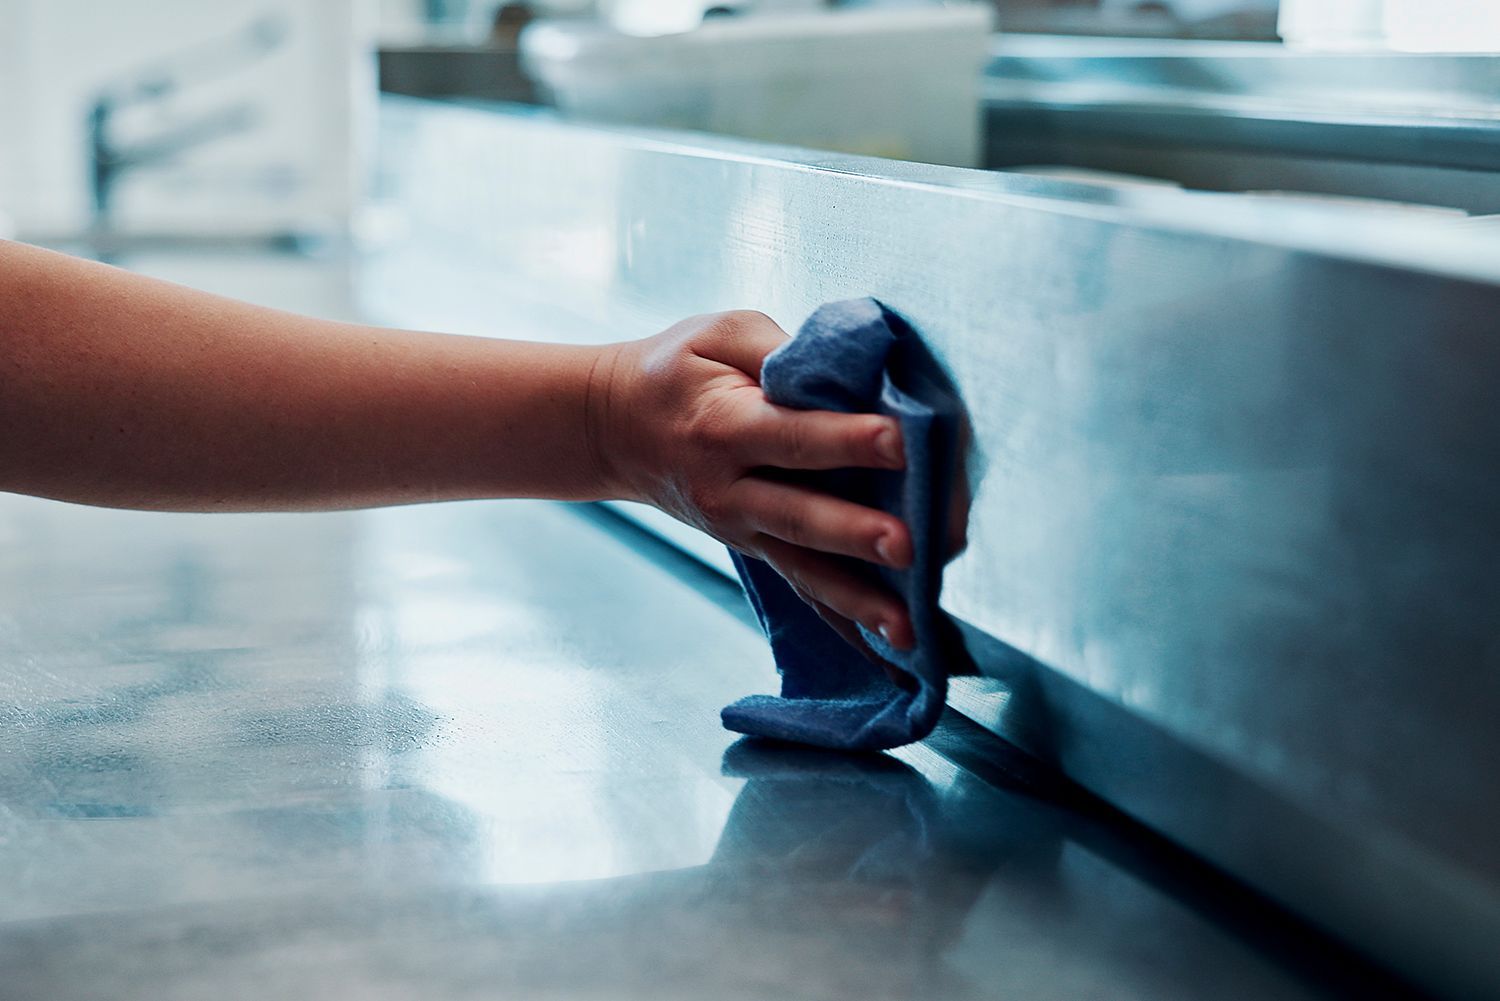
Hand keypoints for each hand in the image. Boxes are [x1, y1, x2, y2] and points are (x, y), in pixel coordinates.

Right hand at [590, 310, 916, 649]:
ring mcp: (742, 529)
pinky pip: (803, 586)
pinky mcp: (755, 548)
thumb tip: (850, 371)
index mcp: (724, 426)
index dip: (847, 438)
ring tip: (909, 628)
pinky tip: (891, 650)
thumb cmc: (678, 370)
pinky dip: (846, 621)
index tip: (901, 440)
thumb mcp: (719, 335)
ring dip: (859, 599)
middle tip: (908, 546)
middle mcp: (730, 489)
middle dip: (855, 532)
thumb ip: (781, 350)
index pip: (792, 435)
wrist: (613, 428)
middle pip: (799, 513)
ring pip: (804, 566)